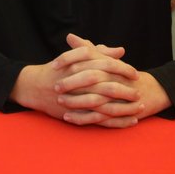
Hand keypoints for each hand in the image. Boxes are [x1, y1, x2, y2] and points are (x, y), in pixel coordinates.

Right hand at [11, 34, 144, 127]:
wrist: (35, 86)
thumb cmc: (59, 70)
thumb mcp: (77, 57)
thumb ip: (99, 52)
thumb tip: (121, 51)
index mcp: (80, 65)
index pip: (106, 65)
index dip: (122, 69)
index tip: (135, 73)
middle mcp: (79, 82)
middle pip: (107, 86)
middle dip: (125, 90)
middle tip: (138, 91)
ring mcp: (77, 99)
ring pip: (105, 105)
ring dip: (124, 107)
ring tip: (139, 107)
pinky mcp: (77, 114)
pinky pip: (100, 120)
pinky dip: (117, 122)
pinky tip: (131, 121)